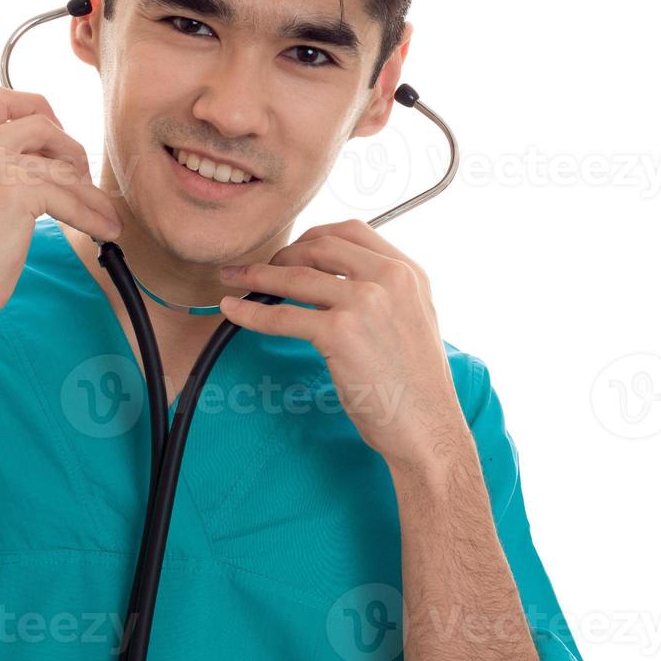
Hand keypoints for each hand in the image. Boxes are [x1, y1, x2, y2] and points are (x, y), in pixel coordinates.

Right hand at [0, 87, 122, 331]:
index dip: (38, 109)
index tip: (56, 137)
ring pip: (62, 165)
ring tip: (105, 214)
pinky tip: (104, 231)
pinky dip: (93, 215)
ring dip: (90, 192)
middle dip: (69, 146)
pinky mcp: (16, 191)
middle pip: (40, 120)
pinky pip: (70, 197)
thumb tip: (43, 166)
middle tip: (80, 179)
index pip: (1, 99)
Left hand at [216, 219, 465, 468]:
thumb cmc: (416, 386)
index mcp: (409, 272)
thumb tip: (334, 280)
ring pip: (296, 275)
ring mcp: (366, 302)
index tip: (292, 251)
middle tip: (261, 269)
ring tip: (232, 279)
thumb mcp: (412, 320)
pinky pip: (283, 315)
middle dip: (283, 254)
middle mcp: (391, 278)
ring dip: (257, 275)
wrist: (428, 429)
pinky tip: (233, 311)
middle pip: (320, 245)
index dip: (313, 237)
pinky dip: (252, 312)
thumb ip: (383, 292)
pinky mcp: (342, 332)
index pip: (352, 231)